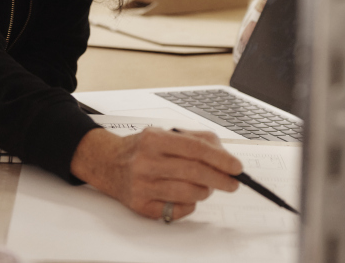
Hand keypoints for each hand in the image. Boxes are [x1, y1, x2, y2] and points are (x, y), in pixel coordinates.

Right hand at [69, 127, 241, 220]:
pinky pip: (177, 210)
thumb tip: (224, 155)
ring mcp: (142, 185)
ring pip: (189, 194)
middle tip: (232, 183)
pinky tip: (185, 196)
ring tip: (205, 186)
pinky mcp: (141, 205)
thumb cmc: (141, 148)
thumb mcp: (164, 134)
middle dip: (220, 179)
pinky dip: (189, 205)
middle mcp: (146, 162)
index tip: (236, 167)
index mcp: (154, 140)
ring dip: (205, 192)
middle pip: (195, 173)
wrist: (108, 162)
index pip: (196, 149)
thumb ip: (196, 140)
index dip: (220, 159)